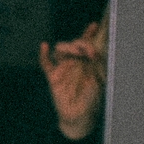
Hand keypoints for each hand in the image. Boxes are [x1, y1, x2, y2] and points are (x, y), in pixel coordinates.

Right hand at [38, 18, 106, 140]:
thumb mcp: (100, 79)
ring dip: (69, 47)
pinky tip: (45, 46)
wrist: (80, 117)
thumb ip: (98, 64)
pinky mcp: (53, 76)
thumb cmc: (92, 99)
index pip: (87, 42)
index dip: (89, 32)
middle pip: (74, 43)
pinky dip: (44, 54)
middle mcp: (75, 61)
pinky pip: (46, 63)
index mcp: (87, 61)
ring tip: (78, 52)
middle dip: (82, 43)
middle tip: (90, 52)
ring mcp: (63, 68)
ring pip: (61, 49)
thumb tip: (96, 50)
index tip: (94, 26)